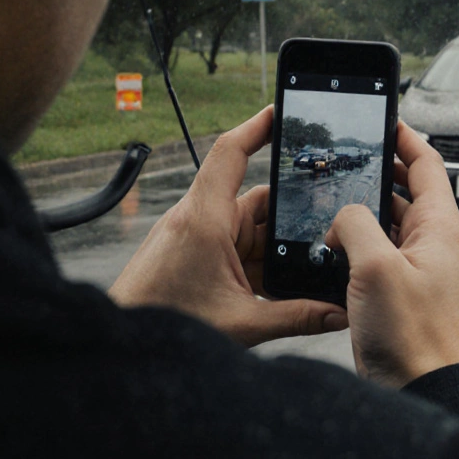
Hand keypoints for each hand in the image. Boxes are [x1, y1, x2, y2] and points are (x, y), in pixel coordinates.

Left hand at [109, 107, 348, 346]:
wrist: (120, 347)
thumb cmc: (164, 326)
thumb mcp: (242, 323)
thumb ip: (297, 316)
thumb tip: (338, 312)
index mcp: (204, 220)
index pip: (231, 153)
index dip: (258, 126)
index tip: (283, 111)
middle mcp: (199, 220)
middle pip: (257, 199)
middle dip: (291, 215)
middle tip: (327, 228)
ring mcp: (196, 237)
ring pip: (251, 227)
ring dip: (275, 246)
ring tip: (303, 267)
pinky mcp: (196, 255)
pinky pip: (238, 247)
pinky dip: (260, 261)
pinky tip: (276, 284)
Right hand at [325, 121, 458, 386]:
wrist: (428, 390)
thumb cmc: (416, 338)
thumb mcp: (376, 268)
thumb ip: (357, 226)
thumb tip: (345, 216)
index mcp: (442, 228)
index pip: (428, 164)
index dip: (405, 137)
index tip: (386, 120)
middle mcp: (438, 245)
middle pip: (410, 192)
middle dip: (379, 173)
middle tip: (351, 160)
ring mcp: (424, 271)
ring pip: (393, 226)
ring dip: (365, 213)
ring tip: (334, 204)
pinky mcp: (406, 295)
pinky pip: (383, 257)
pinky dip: (361, 247)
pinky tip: (335, 251)